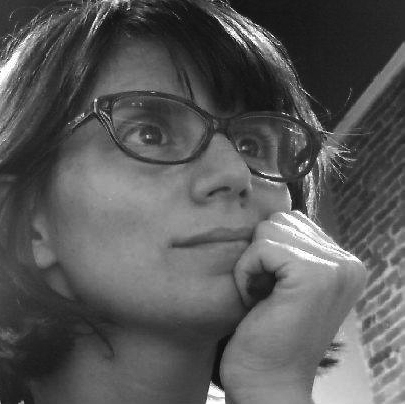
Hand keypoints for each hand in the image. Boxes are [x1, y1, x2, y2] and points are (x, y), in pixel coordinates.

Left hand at [220, 211, 366, 403]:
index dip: (268, 252)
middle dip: (261, 254)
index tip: (274, 290)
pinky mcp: (311, 275)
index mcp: (344, 264)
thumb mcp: (287, 282)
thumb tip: (269, 213)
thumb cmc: (267, 331)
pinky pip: (260, 247)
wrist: (267, 380)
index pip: (292, 222)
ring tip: (262, 296)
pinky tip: (256, 301)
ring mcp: (334, 268)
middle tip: (266, 294)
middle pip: (279, 220)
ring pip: (268, 229)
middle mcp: (347, 263)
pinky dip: (247, 272)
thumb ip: (291, 248)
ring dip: (252, 263)